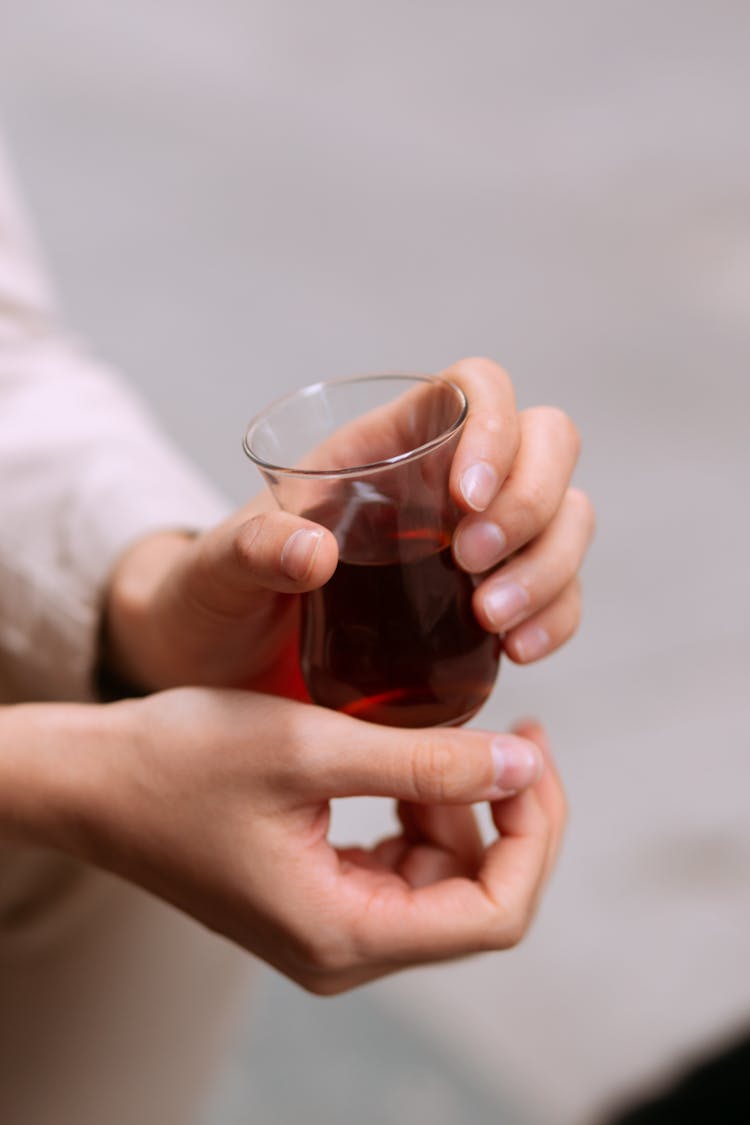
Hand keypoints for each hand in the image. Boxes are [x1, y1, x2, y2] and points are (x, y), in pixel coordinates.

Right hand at [64, 691, 563, 992]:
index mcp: (343, 934)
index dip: (533, 834)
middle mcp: (343, 949)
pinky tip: (410, 768)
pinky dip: (423, 816)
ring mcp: (330, 927)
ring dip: (465, 812)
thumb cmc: (180, 762)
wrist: (92, 779)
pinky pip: (403, 869)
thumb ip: (424, 763)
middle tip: (517, 738)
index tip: (532, 754)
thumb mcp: (310, 748)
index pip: (494, 914)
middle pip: (479, 901)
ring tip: (449, 744)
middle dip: (511, 819)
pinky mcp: (317, 896)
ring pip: (445, 882)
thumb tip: (521, 765)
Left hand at [101, 357, 592, 692]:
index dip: (494, 424)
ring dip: (550, 564)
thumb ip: (252, 551)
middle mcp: (444, 484)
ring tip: (492, 621)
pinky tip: (518, 651)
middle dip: (531, 500)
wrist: (221, 667)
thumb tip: (316, 552)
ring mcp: (476, 543)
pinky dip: (555, 616)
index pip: (474, 388)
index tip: (465, 498)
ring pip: (565, 517)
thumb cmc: (214, 598)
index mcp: (385, 447)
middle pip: (546, 444)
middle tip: (472, 564)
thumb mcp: (218, 571)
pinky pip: (557, 592)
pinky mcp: (488, 605)